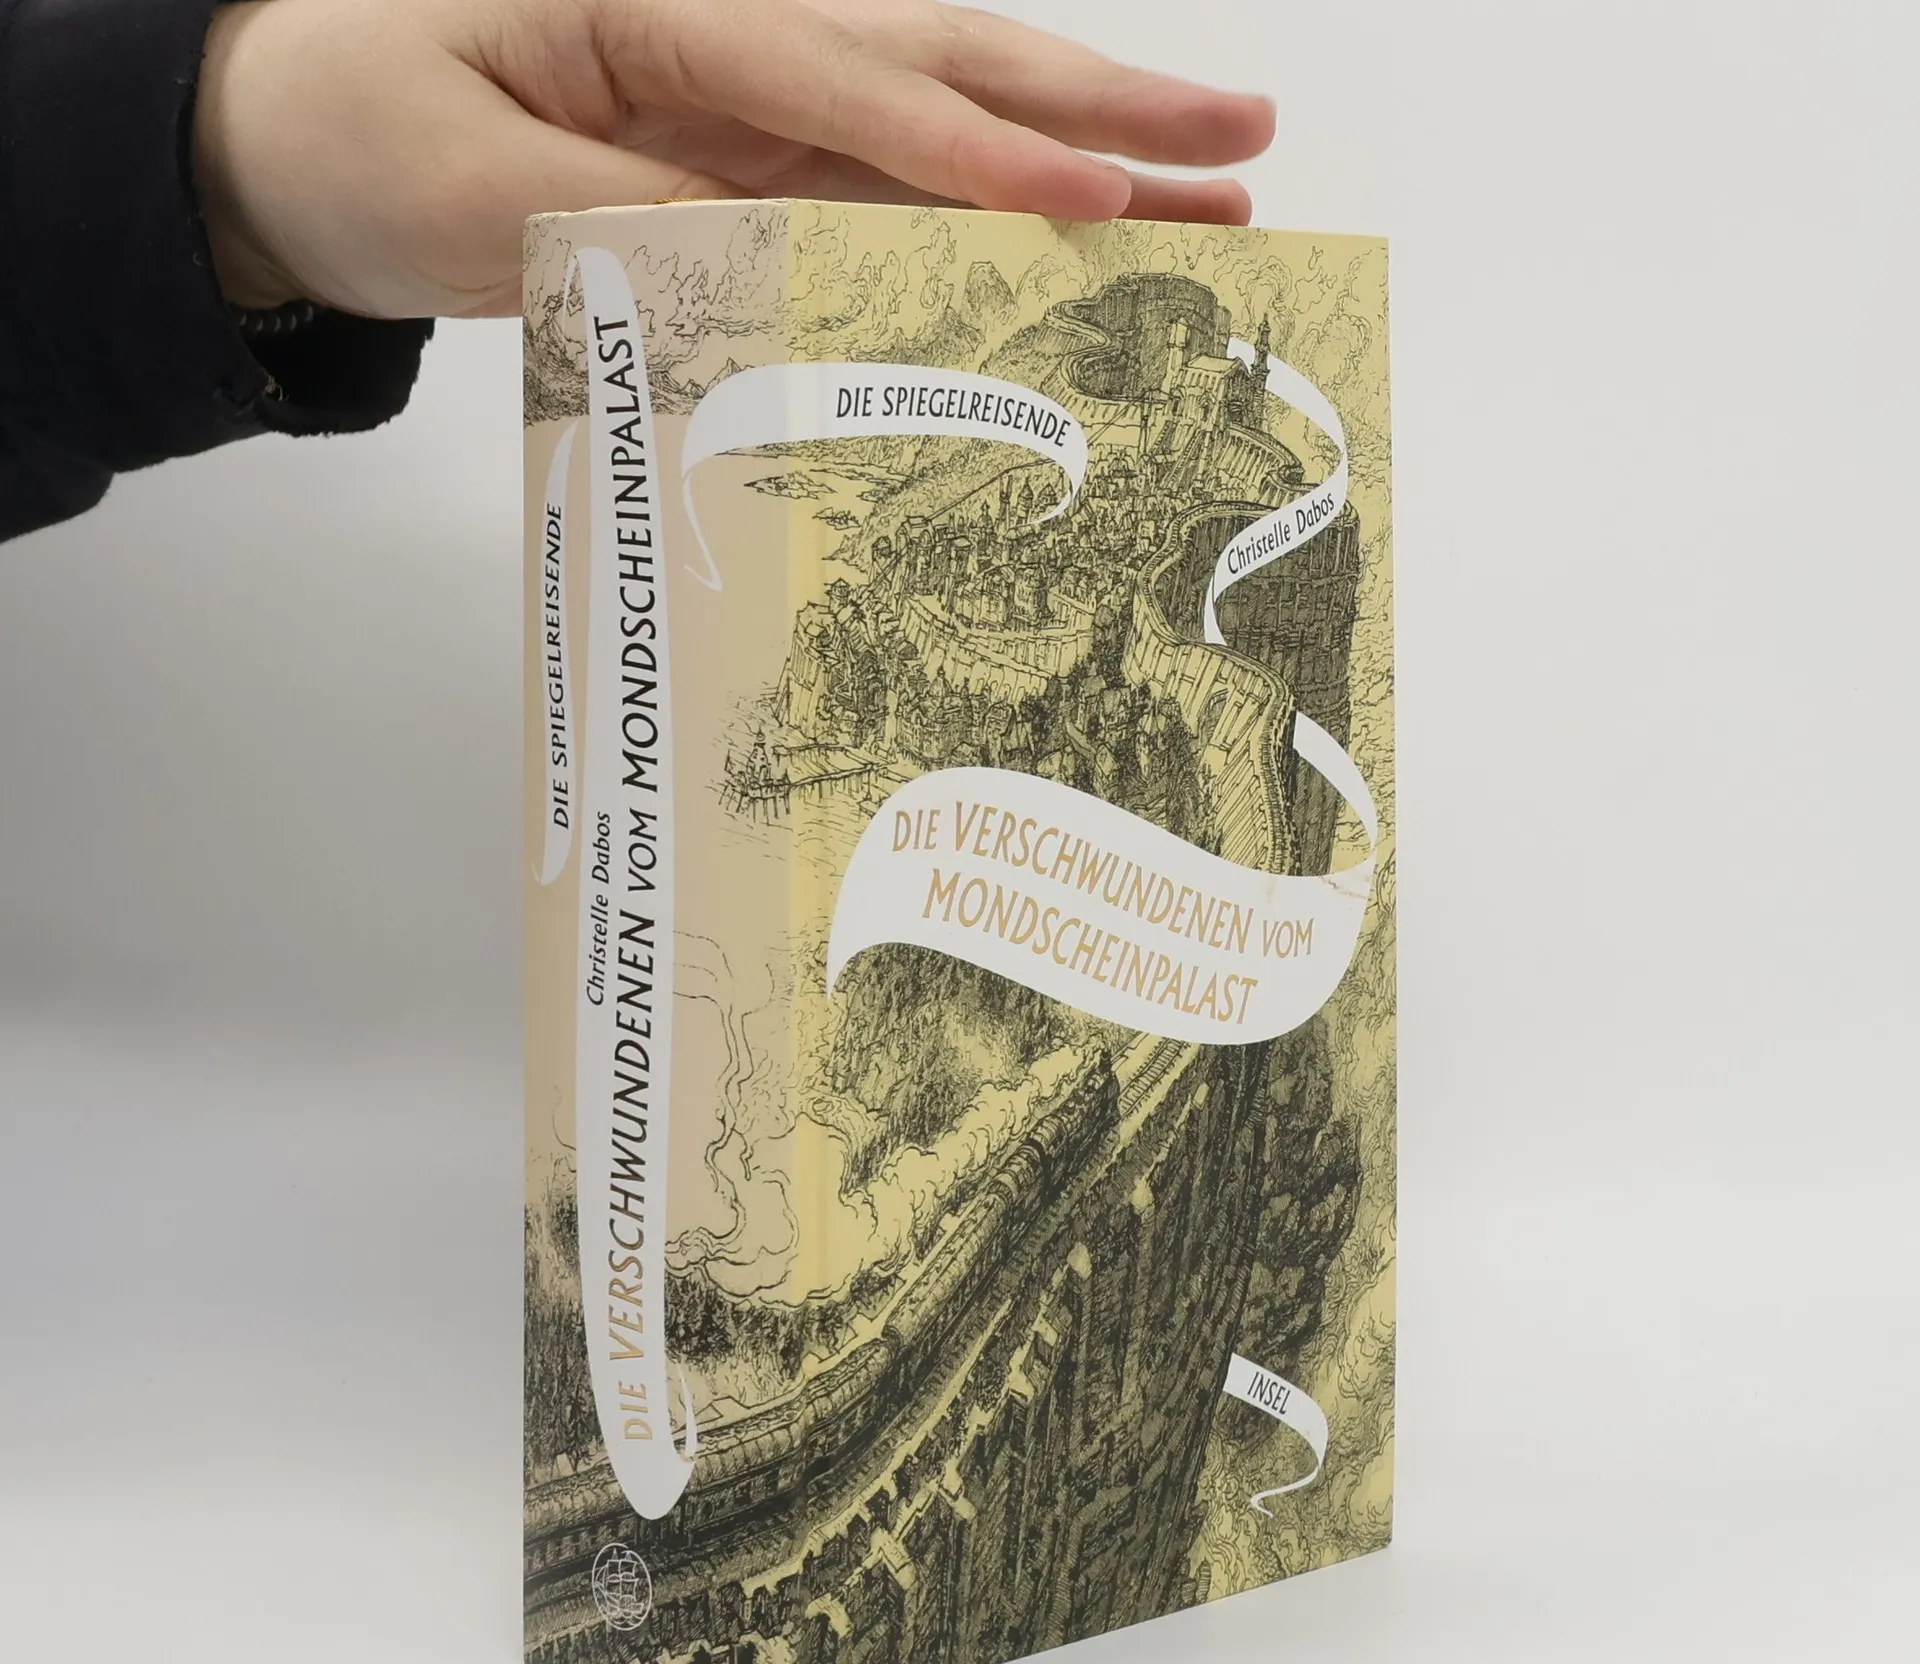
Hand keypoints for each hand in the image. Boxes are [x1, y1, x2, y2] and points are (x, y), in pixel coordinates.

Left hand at [194, 0, 1275, 318]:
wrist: (285, 134)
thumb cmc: (349, 129)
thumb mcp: (472, 188)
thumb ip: (638, 226)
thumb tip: (789, 283)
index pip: (851, 82)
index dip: (980, 155)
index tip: (1101, 210)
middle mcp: (728, 24)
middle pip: (943, 58)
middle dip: (1098, 111)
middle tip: (1241, 145)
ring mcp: (747, 87)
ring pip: (941, 109)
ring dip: (1077, 151)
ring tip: (1212, 179)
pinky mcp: (748, 146)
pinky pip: (887, 177)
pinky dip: (985, 206)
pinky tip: (1072, 228)